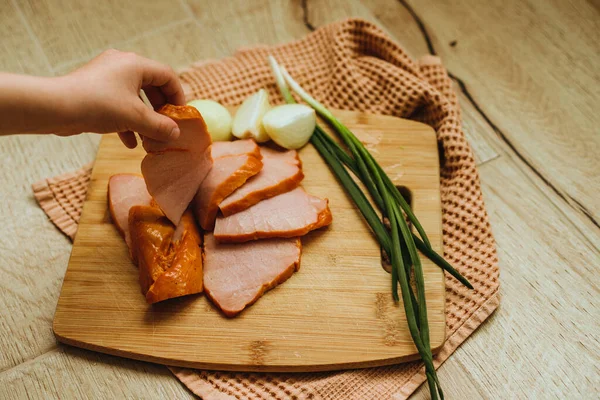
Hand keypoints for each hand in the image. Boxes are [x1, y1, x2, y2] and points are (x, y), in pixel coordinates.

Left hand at [62, 49, 184, 147]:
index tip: (181, 116)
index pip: (167, 76)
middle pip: (152, 87)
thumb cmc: (99, 105)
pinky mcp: (95, 90)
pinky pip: (119, 104)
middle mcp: (122, 65)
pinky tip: (130, 142)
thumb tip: (176, 134)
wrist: (56, 107)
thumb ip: (159, 126)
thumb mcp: (135, 117)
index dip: (178, 96)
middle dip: (160, 111)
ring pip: (135, 98)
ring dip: (144, 120)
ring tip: (149, 139)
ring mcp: (107, 77)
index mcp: (135, 64)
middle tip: (166, 127)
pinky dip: (127, 121)